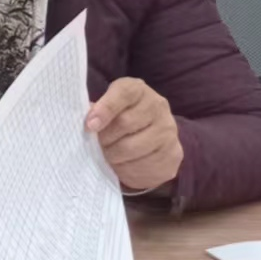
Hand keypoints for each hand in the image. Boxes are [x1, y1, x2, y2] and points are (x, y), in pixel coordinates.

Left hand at [86, 78, 182, 193]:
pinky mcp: (174, 154)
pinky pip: (144, 166)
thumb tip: (87, 122)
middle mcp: (158, 106)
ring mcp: (169, 131)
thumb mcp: (105, 110)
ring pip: (133, 148)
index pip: (124, 93)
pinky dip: (127, 170)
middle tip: (97, 144)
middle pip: (125, 123)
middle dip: (105, 138)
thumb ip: (95, 112)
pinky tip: (124, 165)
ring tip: (109, 155)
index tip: (89, 125)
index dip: (105, 108)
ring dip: (114, 156)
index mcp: (138, 90)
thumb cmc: (117, 121)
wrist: (150, 141)